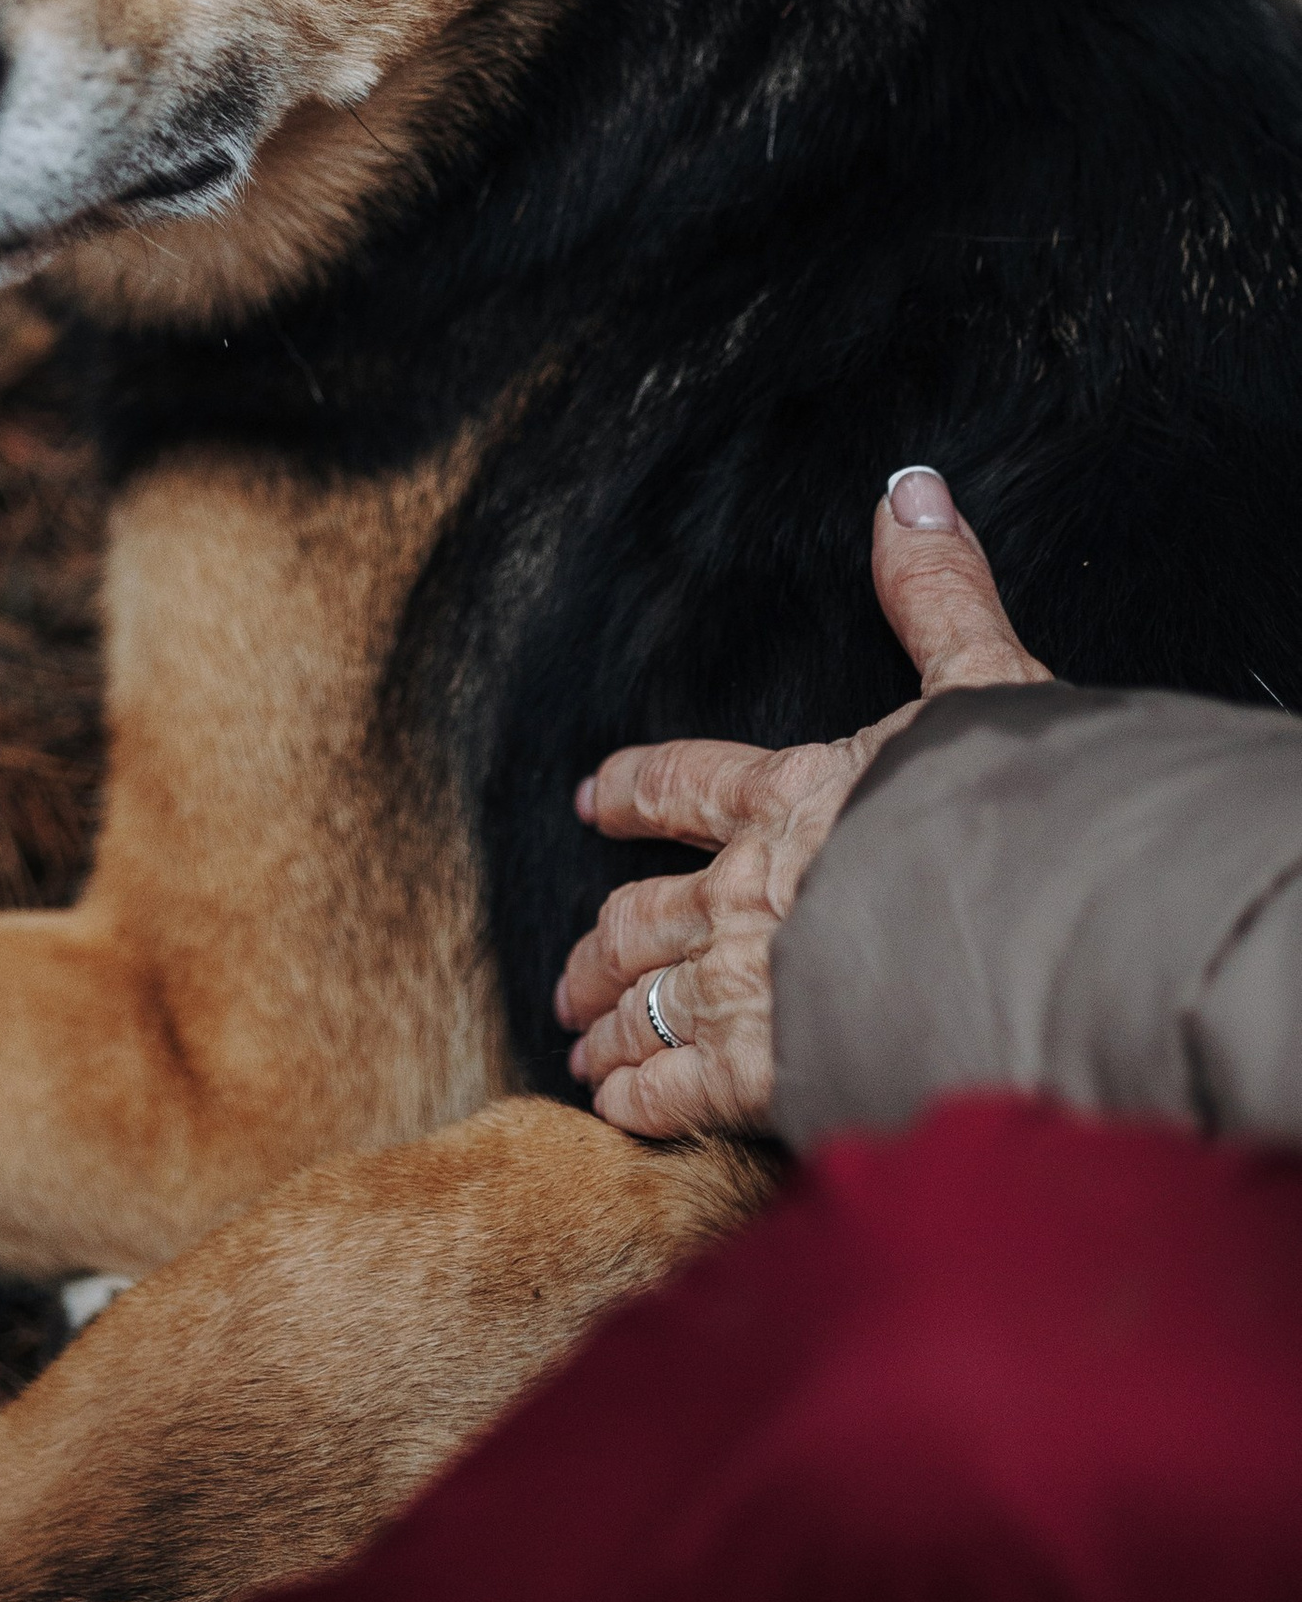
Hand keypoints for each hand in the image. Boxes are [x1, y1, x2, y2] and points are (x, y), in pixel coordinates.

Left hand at [553, 466, 1049, 1140]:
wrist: (1033, 921)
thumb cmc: (1014, 802)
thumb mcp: (984, 680)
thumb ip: (937, 593)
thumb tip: (911, 490)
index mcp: (793, 795)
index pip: (687, 782)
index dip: (635, 790)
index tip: (592, 802)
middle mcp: (752, 890)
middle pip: (646, 916)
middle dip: (603, 945)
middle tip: (569, 973)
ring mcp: (753, 984)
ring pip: (652, 1004)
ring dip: (616, 1025)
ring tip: (585, 1045)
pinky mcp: (773, 1070)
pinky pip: (681, 1089)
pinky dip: (645, 1101)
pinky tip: (620, 1111)